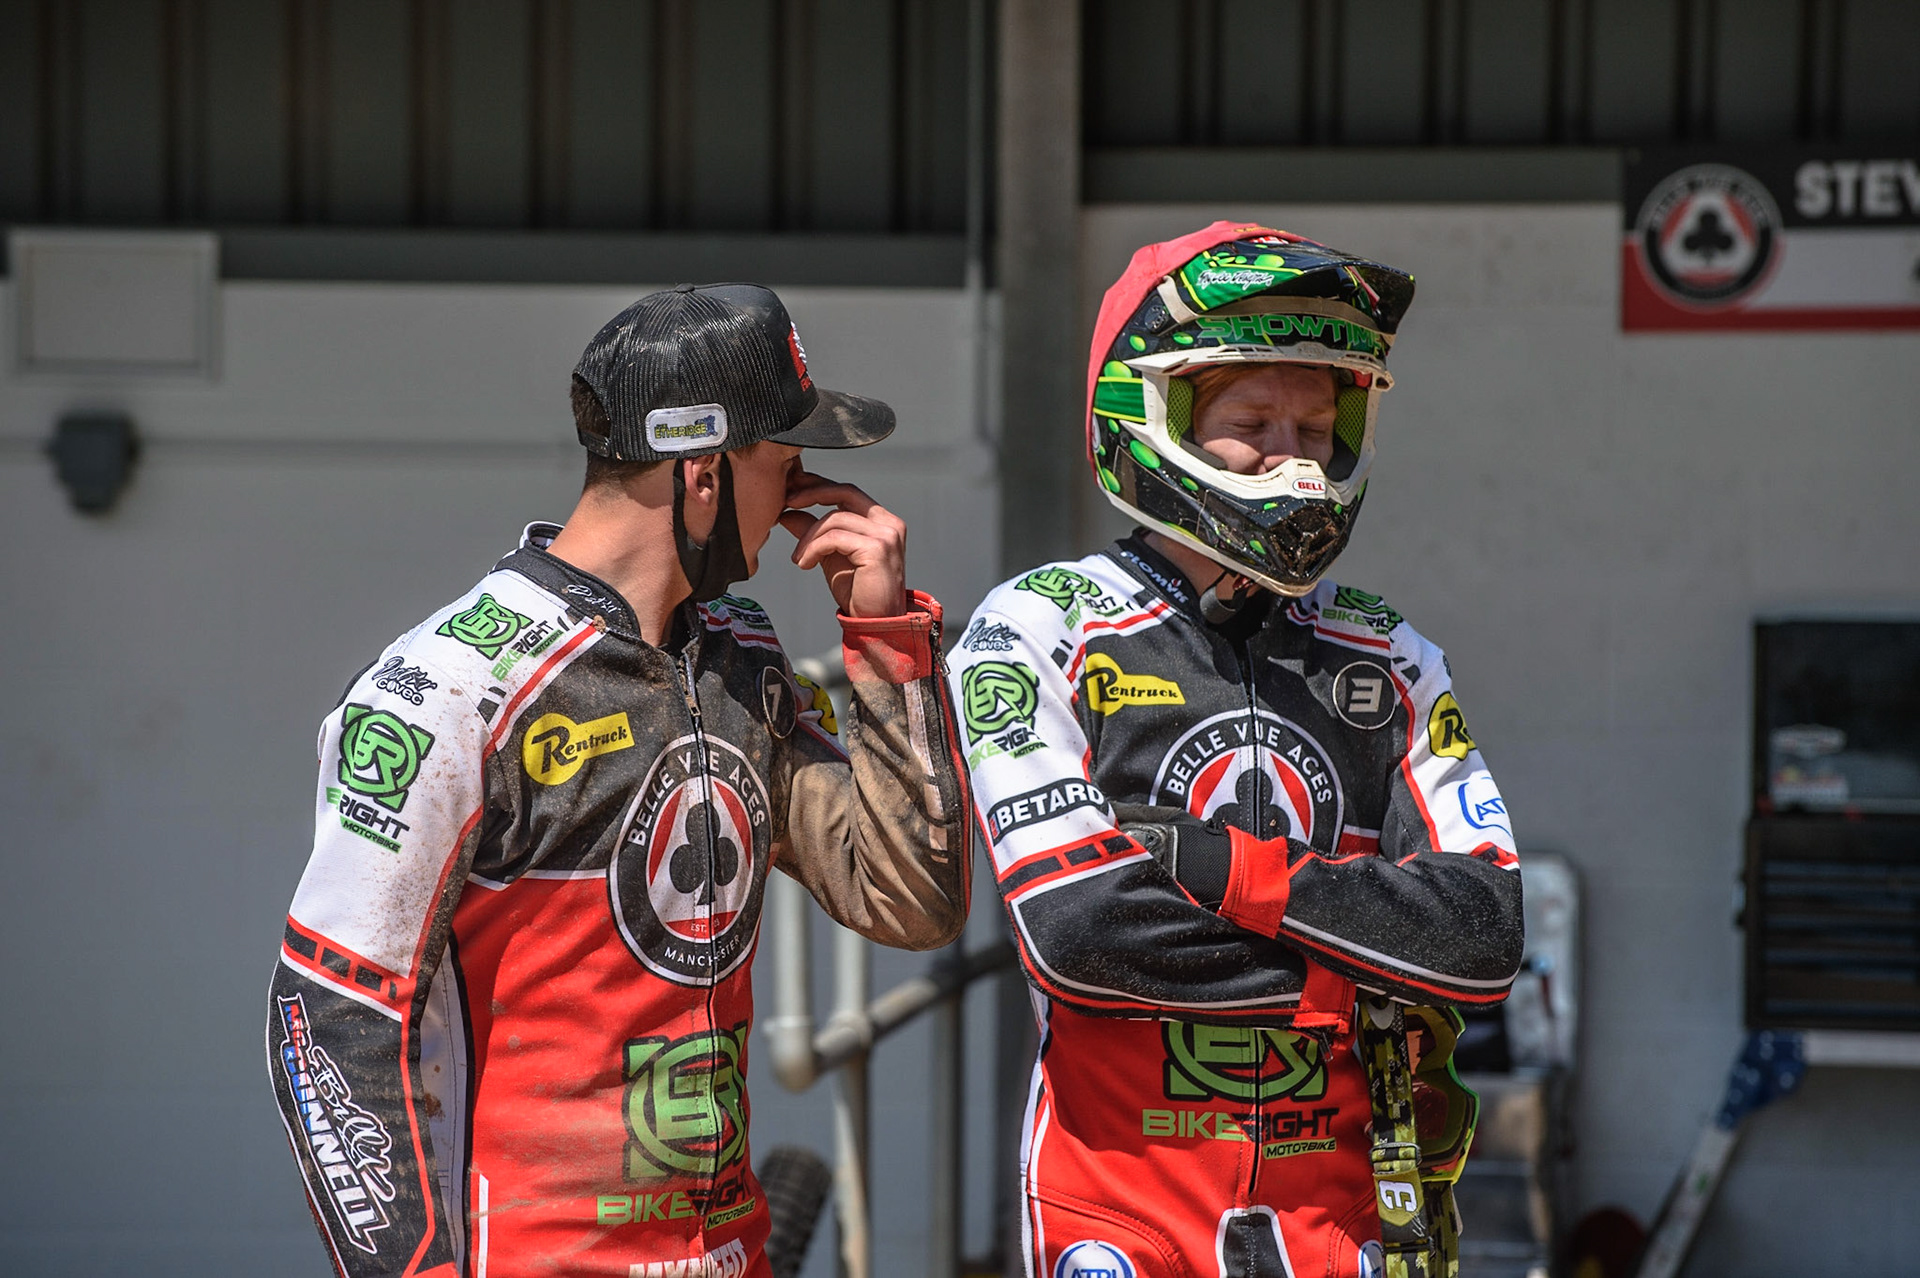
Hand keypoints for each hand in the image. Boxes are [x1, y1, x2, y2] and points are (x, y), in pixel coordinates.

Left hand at [779, 470, 908, 617]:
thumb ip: (814, 533)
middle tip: (786, 502)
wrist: (876, 623)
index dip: (818, 487)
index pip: (847, 492)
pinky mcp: (877, 549)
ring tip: (798, 558)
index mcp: (882, 521)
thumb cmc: (858, 592)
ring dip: (808, 536)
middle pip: (844, 492)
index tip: (792, 491)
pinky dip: (813, 548)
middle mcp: (889, 523)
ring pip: (834, 518)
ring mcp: (886, 534)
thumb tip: (788, 513)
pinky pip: (834, 538)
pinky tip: (804, 564)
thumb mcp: (831, 555)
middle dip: (811, 493)